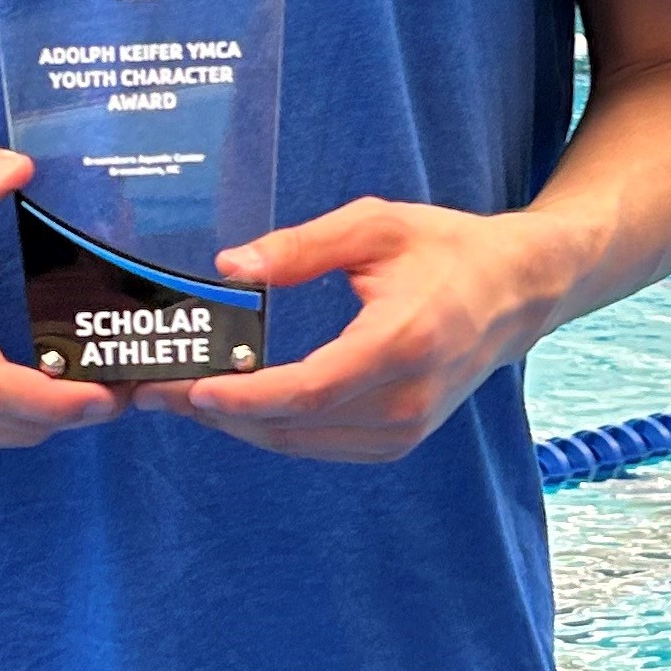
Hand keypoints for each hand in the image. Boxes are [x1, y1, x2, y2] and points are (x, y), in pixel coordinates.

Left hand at [146, 199, 561, 463]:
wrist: (514, 292)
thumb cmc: (445, 250)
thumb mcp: (374, 226)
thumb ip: (300, 248)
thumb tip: (230, 267)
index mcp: (402, 342)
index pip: (311, 389)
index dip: (246, 396)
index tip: (192, 388)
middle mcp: (406, 400)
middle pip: (294, 424)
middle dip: (218, 412)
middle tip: (156, 389)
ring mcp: (405, 429)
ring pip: (300, 442)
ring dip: (238, 424)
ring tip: (182, 395)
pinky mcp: (399, 441)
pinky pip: (319, 445)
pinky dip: (272, 428)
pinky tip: (235, 404)